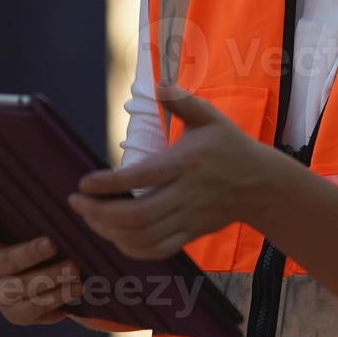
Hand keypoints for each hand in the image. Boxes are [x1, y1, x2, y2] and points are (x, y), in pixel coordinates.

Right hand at [0, 204, 80, 325]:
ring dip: (50, 277)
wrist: (47, 282)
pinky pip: (34, 309)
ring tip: (74, 268)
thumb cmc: (40, 244)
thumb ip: (39, 217)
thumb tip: (70, 200)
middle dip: (29, 253)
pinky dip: (57, 298)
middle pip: (5, 261)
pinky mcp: (15, 314)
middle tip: (52, 244)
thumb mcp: (35, 229)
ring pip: (21, 288)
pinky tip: (75, 288)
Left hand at [71, 87, 277, 259]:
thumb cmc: (231, 146)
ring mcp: (188, 218)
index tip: (83, 184)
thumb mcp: (211, 117)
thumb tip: (158, 85)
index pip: (142, 177)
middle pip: (137, 215)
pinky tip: (113, 236)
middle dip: (99, 213)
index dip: (109, 183)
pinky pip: (157, 250)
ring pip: (143, 236)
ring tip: (88, 218)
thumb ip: (183, 101)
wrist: (262, 185)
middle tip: (75, 203)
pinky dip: (130, 248)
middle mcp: (186, 194)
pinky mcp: (191, 234)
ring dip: (109, 231)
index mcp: (186, 163)